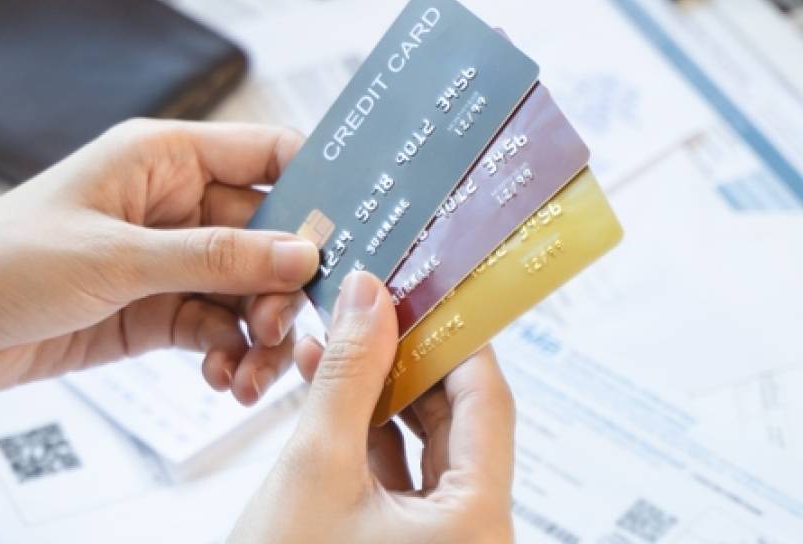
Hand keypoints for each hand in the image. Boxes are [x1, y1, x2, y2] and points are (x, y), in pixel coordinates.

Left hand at [0, 119, 320, 405]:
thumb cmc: (1, 259)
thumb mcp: (116, 258)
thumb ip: (214, 257)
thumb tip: (302, 254)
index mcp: (162, 158)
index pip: (268, 154)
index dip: (319, 187)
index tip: (358, 233)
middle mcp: (170, 203)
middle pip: (269, 233)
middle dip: (288, 284)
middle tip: (285, 330)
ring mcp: (161, 259)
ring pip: (245, 290)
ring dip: (260, 332)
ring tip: (250, 371)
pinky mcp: (147, 310)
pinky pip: (212, 328)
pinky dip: (227, 355)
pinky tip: (222, 379)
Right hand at [231, 271, 516, 542]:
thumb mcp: (315, 466)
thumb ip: (349, 374)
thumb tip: (368, 298)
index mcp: (478, 521)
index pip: (487, 401)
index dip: (453, 334)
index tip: (421, 284)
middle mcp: (475, 536)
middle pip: (460, 423)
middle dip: (408, 359)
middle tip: (370, 304)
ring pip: (427, 449)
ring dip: (381, 394)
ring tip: (336, 341)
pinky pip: (402, 480)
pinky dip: (368, 436)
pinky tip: (330, 393)